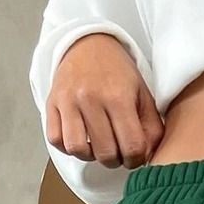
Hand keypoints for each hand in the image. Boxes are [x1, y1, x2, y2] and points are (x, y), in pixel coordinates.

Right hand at [45, 33, 163, 168]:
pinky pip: (56, 140)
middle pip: (105, 153)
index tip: (135, 156)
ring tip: (97, 145)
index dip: (136, 160)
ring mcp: (68, 101)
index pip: (131, 147)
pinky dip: (68, 146)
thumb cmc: (118, 73)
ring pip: (77, 150)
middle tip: (117, 151)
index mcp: (118, 97)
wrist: (89, 43)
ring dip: (90, 155)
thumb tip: (148, 157)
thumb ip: (151, 127)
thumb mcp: (143, 94)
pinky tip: (80, 137)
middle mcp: (91, 99)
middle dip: (115, 160)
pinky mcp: (51, 103)